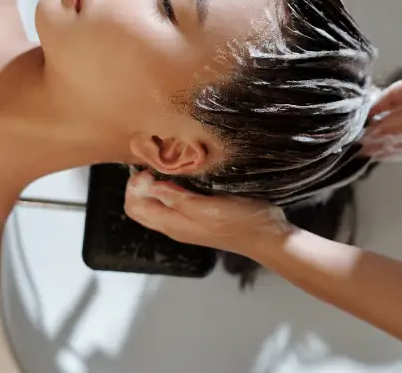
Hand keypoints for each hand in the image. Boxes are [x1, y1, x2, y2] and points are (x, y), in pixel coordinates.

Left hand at [124, 171, 292, 256]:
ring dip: (154, 186)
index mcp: (172, 224)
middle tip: (155, 164)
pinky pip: (172, 203)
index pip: (135, 207)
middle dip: (140, 186)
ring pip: (156, 204)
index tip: (150, 168)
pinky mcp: (199, 217)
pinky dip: (169, 189)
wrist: (267, 236)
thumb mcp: (207, 207)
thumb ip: (178, 199)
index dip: (135, 186)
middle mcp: (174, 225)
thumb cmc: (239, 221)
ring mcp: (186, 223)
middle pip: (141, 207)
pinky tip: (183, 176)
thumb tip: (150, 186)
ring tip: (167, 166)